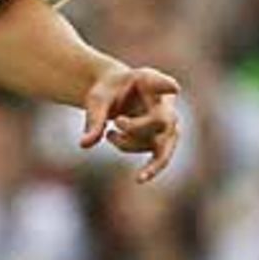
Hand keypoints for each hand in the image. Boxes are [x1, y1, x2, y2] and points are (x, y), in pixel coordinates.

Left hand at [81, 62, 180, 182]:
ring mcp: (167, 123)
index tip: (174, 88)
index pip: (159, 82)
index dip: (166, 85)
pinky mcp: (163, 140)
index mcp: (147, 80)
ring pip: (159, 142)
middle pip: (161, 120)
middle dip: (136, 127)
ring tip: (109, 134)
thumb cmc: (107, 93)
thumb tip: (84, 144)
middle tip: (115, 122)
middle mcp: (164, 101)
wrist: (115, 97)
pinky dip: (150, 169)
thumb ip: (93, 119)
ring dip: (128, 144)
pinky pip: (160, 157)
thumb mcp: (97, 100)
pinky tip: (139, 179)